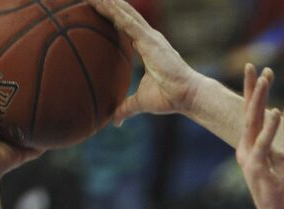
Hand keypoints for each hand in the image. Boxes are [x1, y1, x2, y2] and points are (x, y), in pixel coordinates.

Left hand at [83, 0, 199, 121]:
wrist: (187, 96)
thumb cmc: (169, 98)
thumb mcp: (141, 102)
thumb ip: (126, 108)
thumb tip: (115, 122)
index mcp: (147, 47)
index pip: (125, 27)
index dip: (112, 16)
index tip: (96, 8)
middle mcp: (149, 38)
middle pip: (124, 15)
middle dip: (108, 3)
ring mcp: (150, 37)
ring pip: (124, 13)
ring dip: (108, 2)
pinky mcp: (150, 40)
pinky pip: (127, 21)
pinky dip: (114, 11)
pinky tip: (101, 0)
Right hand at [236, 66, 283, 208]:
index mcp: (254, 145)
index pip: (254, 113)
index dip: (257, 91)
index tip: (264, 70)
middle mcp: (247, 149)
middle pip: (250, 113)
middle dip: (255, 89)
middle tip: (258, 66)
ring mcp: (249, 158)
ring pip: (253, 123)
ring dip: (259, 100)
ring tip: (267, 80)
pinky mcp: (256, 169)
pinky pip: (262, 144)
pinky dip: (269, 128)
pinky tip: (276, 112)